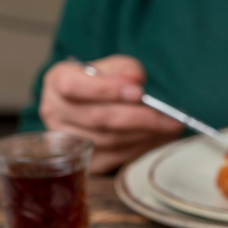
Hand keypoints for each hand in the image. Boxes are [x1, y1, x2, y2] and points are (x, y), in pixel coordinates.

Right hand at [39, 55, 184, 173]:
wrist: (92, 104)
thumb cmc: (101, 82)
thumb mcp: (110, 66)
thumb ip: (122, 68)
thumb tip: (135, 79)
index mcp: (57, 81)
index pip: (73, 86)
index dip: (106, 90)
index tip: (138, 92)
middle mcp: (56, 112)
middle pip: (98, 118)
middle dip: (138, 117)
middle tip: (168, 117)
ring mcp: (69, 141)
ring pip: (110, 140)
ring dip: (145, 134)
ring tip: (170, 127)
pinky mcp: (86, 161)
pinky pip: (117, 157)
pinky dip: (142, 147)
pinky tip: (159, 138)